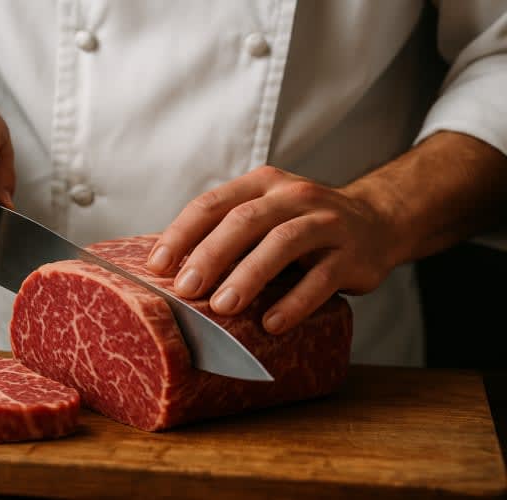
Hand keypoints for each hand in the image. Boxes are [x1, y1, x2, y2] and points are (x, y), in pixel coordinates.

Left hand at [146, 166, 396, 333]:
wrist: (377, 223)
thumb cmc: (302, 226)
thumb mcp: (266, 215)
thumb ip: (228, 232)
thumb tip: (170, 271)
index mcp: (262, 185)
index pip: (212, 204)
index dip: (181, 233)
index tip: (157, 266)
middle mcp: (293, 196)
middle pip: (244, 221)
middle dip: (210, 255)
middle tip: (185, 290)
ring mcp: (325, 223)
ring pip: (282, 244)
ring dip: (248, 277)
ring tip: (222, 308)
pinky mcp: (351, 255)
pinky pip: (321, 279)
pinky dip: (294, 303)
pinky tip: (271, 324)